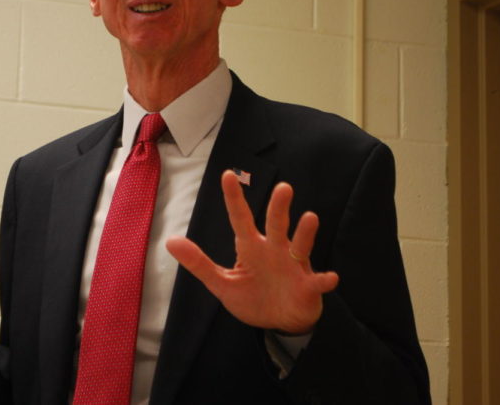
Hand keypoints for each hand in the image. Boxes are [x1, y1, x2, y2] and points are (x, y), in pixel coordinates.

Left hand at [166, 170, 338, 333]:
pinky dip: (323, 280)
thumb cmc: (253, 297)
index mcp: (251, 248)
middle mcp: (274, 250)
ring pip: (300, 246)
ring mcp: (294, 267)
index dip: (234, 199)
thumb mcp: (222, 283)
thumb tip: (170, 240)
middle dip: (279, 207)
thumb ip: (198, 263)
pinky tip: (329, 279)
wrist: (280, 323)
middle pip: (276, 225)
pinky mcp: (308, 287)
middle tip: (283, 187)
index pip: (240, 219)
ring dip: (305, 234)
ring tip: (310, 217)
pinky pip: (317, 282)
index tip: (227, 175)